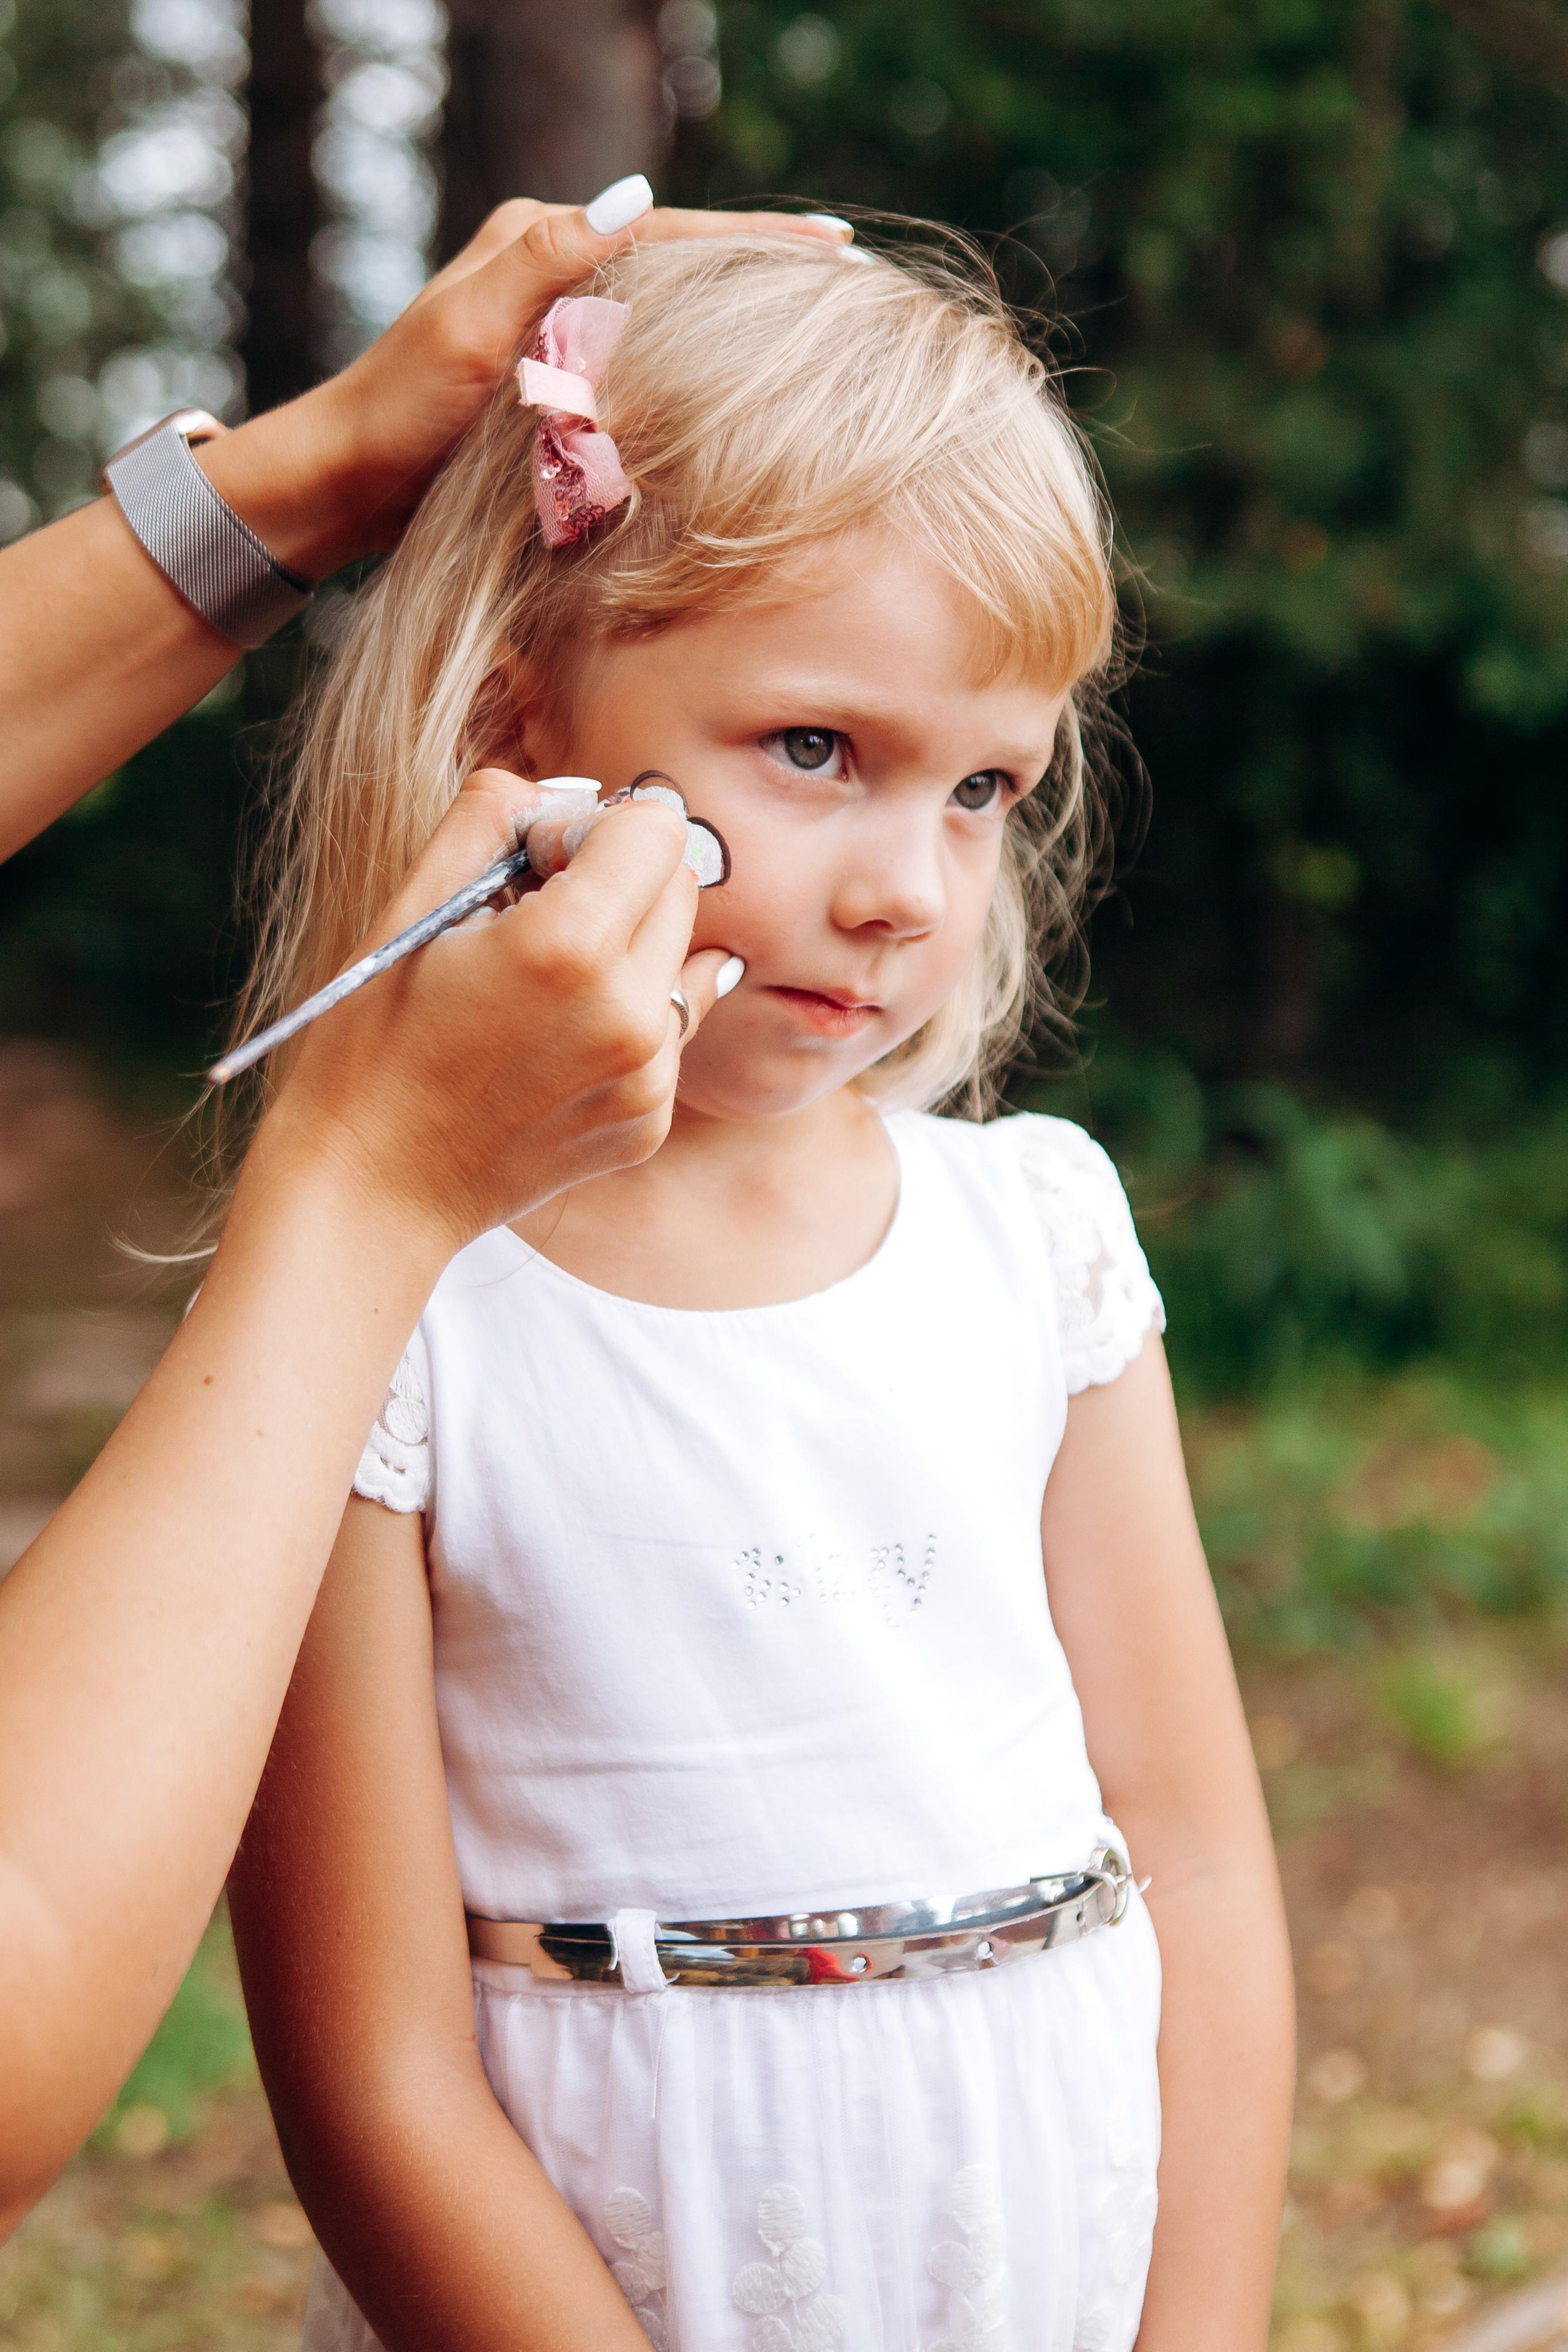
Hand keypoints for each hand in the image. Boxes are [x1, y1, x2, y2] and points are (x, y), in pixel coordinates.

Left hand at [202, 192, 852, 579]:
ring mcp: (548, 325)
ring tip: (815, 320)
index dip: (757, 242)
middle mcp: (545, 271)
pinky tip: (735, 382)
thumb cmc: (397, 411)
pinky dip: (692, 365)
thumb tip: (637, 198)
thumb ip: (547, 261)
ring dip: (736, 315)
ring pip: (664, 312)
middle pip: (679, 261)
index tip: (835, 246)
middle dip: (763, 266)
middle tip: (847, 273)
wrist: (342, 480)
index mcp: (535, 241)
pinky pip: (639, 361)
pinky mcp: (545, 377)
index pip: (670, 231)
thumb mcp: (469, 330)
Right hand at [263, 768, 734, 1251]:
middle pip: (679, 889)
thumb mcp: (411, 907)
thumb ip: (490, 817)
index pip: (656, 828)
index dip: (597, 828)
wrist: (374, 1186)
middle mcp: (629, 1013)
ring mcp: (648, 1076)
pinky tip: (551, 1047)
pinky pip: (668, 1032)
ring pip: (682, 960)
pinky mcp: (651, 1121)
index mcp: (570, 947)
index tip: (540, 862)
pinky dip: (625, 1021)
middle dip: (621, 883)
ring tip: (543, 989)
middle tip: (536, 916)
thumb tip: (558, 792)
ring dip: (629, 952)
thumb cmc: (373, 1043)